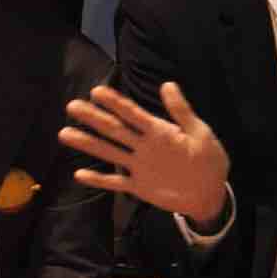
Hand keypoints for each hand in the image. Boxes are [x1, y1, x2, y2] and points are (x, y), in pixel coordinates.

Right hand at [62, 81, 231, 222]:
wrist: (210, 193)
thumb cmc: (208, 160)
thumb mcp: (200, 133)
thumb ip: (182, 112)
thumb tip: (167, 84)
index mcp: (158, 131)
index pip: (132, 113)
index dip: (116, 102)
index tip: (96, 91)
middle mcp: (143, 146)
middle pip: (114, 129)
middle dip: (94, 118)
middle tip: (72, 106)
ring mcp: (138, 166)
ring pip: (109, 152)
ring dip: (88, 143)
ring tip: (65, 134)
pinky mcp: (139, 187)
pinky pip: (115, 182)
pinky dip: (98, 179)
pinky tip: (79, 174)